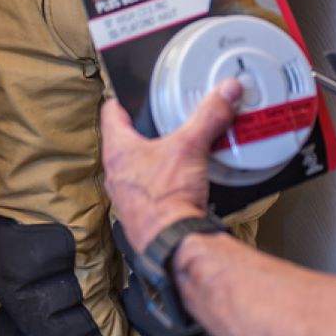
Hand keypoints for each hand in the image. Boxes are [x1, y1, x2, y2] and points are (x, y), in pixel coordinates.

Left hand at [102, 79, 243, 252]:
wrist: (173, 242)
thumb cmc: (167, 200)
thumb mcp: (191, 147)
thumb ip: (209, 116)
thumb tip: (224, 93)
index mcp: (118, 150)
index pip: (111, 112)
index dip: (122, 99)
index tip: (132, 94)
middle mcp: (116, 173)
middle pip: (126, 140)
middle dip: (145, 129)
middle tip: (162, 118)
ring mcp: (126, 195)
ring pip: (137, 166)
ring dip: (153, 157)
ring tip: (175, 148)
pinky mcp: (140, 212)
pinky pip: (148, 188)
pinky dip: (162, 180)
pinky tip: (180, 180)